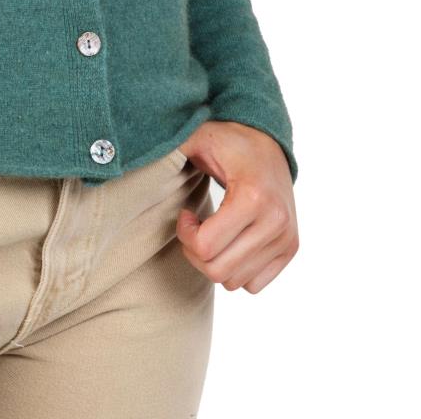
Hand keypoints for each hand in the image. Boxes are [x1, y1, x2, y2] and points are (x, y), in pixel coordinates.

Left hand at [175, 120, 298, 292]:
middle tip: (194, 227)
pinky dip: (236, 269)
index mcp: (253, 197)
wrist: (269, 143)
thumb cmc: (228, 141)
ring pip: (234, 282)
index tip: (186, 214)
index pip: (206, 247)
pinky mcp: (290, 248)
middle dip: (196, 252)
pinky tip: (231, 242)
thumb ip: (170, 145)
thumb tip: (130, 149)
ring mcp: (286, 238)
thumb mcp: (197, 136)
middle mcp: (276, 222)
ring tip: (213, 232)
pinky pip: (253, 285)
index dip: (185, 234)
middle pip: (218, 271)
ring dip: (215, 262)